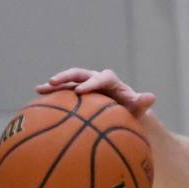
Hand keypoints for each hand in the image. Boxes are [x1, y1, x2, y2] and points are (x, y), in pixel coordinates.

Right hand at [36, 67, 154, 117]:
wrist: (124, 113)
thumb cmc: (131, 112)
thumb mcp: (137, 110)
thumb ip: (141, 103)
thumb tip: (151, 96)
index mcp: (110, 81)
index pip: (100, 78)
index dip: (91, 83)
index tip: (82, 91)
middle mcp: (95, 79)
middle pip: (79, 74)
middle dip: (66, 77)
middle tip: (54, 82)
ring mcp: (84, 86)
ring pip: (68, 82)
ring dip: (54, 84)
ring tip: (40, 89)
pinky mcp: (76, 94)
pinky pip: (63, 93)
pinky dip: (52, 95)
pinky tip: (38, 102)